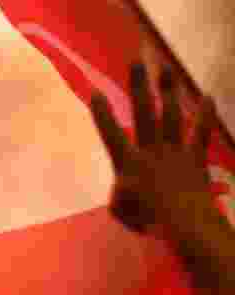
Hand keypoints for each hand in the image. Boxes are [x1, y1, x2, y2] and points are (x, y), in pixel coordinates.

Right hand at [90, 62, 219, 236]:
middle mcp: (152, 151)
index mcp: (129, 165)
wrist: (186, 226)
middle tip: (136, 61)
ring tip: (166, 68)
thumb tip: (123, 184)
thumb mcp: (120, 211)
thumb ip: (118, 194)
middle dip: (139, 85)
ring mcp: (175, 152)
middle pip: (144, 112)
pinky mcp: (195, 158)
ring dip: (169, 90)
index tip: (95, 92)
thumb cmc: (148, 222)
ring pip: (171, 115)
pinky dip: (205, 115)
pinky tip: (206, 96)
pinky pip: (200, 132)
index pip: (111, 134)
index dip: (102, 114)